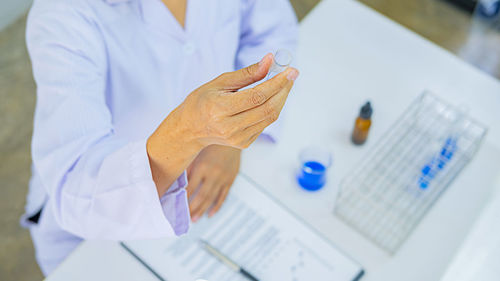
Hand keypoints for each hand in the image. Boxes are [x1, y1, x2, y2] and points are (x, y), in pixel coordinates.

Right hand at [147, 53, 297, 194]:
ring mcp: (238, 138)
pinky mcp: (244, 143)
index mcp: (220, 109)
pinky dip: (272, 108)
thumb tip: (269, 61)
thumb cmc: (202, 101)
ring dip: (281, 98)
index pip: (257, 96)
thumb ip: (246, 74)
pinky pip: (265, 124)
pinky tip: (271, 97)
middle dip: (284, 90)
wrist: (190, 129)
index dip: (277, 83)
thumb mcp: (219, 82)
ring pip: (270, 117)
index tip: (289, 70)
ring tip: (285, 83)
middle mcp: (230, 127)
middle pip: (267, 108)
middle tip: (292, 74)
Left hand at [186, 145, 240, 221]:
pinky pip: (223, 196)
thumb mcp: (197, 152)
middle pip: (201, 196)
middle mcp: (213, 174)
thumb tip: (179, 181)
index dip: (183, 198)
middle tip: (184, 217)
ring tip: (195, 219)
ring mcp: (223, 178)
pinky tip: (211, 213)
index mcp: (203, 167)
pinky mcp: (230, 180)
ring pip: (211, 198)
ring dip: (202, 210)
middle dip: (192, 208)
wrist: (232, 138)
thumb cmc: (213, 142)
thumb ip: (189, 166)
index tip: (176, 205)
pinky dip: (217, 206)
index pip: (190, 187)